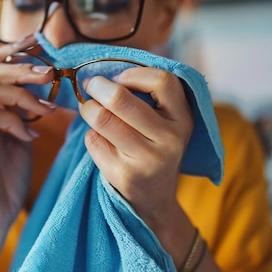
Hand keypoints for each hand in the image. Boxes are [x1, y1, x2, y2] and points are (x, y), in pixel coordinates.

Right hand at [0, 35, 56, 236]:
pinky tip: (30, 136)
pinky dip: (13, 120)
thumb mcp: (20, 134)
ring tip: (46, 109)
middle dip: (20, 66)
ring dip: (21, 93)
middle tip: (49, 73)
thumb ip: (23, 108)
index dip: (11, 49)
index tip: (40, 42)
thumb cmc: (8, 177)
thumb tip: (43, 78)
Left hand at [79, 67, 193, 224]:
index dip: (134, 74)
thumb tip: (103, 73)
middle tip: (91, 85)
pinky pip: (93, 140)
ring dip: (88, 109)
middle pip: (121, 100)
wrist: (154, 198)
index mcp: (183, 119)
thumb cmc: (153, 146)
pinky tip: (101, 141)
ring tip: (88, 109)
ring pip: (102, 119)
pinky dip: (91, 135)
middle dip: (98, 87)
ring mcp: (146, 160)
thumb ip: (147, 96)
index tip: (119, 78)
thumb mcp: (165, 122)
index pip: (163, 81)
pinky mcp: (123, 175)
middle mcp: (169, 140)